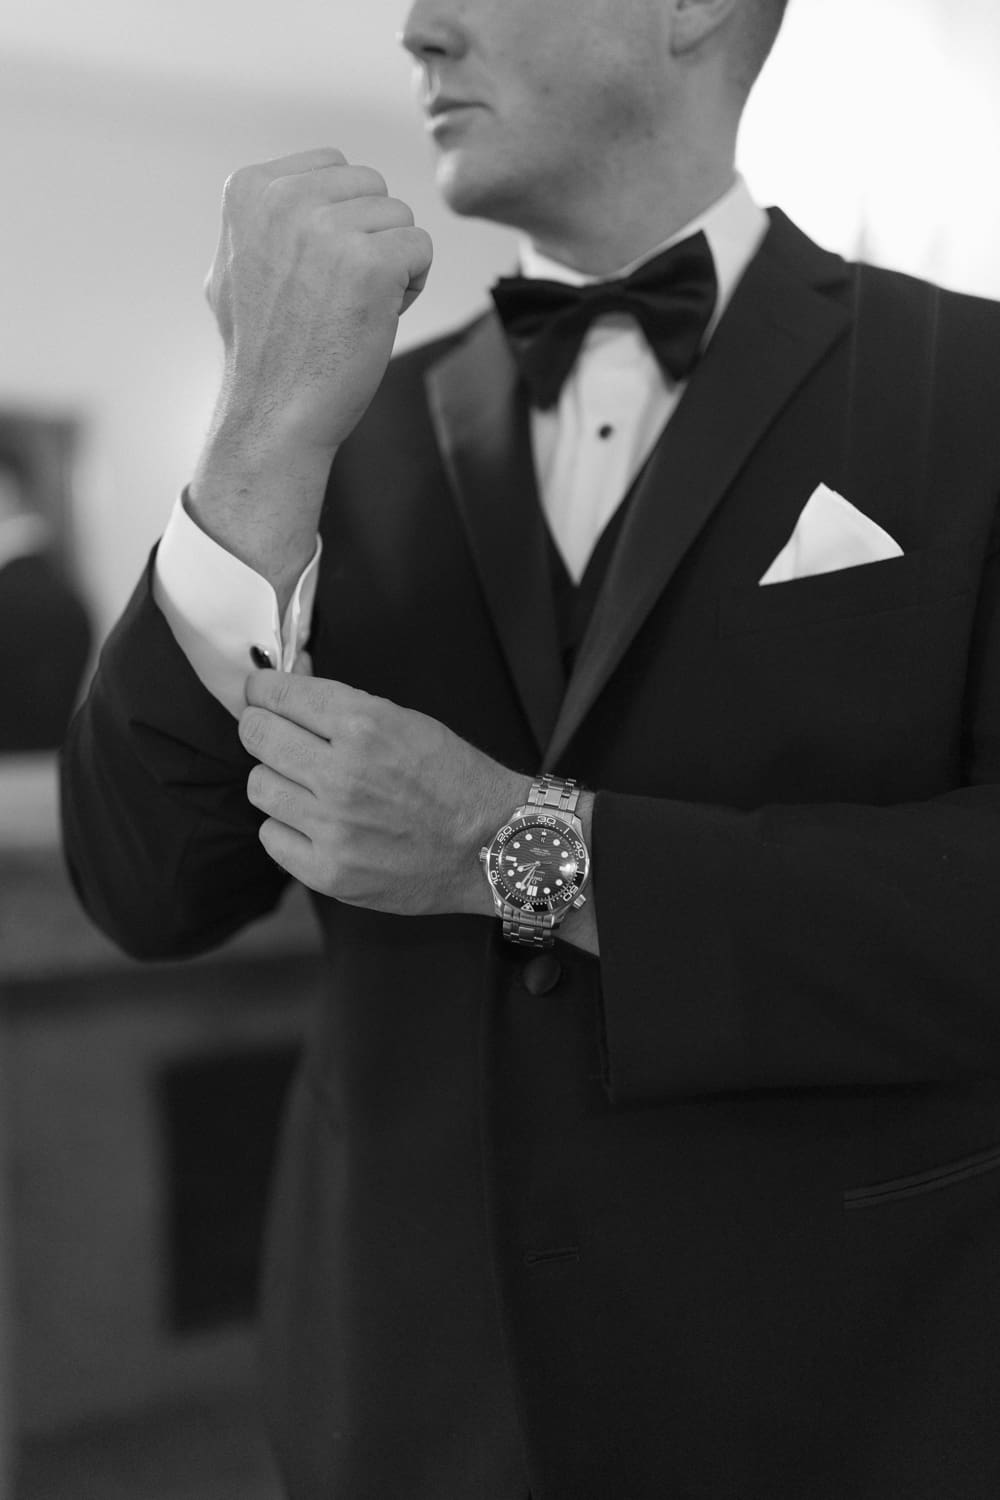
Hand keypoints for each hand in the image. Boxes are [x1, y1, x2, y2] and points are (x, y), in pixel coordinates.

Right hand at [206, 147, 432, 454]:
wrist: (272, 413)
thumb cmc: (262, 351)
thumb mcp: (234, 264)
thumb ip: (263, 218)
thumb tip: (283, 189)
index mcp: (249, 188)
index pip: (333, 168)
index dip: (339, 220)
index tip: (312, 271)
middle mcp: (285, 199)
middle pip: (371, 187)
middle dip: (368, 236)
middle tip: (337, 294)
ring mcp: (328, 230)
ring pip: (400, 217)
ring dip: (391, 263)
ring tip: (353, 308)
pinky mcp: (372, 264)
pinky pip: (422, 248)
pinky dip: (412, 285)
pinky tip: (378, 317)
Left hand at [238, 670, 524, 915]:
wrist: (492, 845)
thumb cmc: (454, 780)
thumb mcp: (405, 720)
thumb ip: (341, 707)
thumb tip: (280, 688)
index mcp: (363, 725)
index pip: (274, 695)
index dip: (262, 690)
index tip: (261, 694)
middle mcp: (342, 775)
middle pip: (256, 736)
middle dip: (263, 728)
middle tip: (280, 736)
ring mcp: (332, 828)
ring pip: (259, 786)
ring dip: (278, 779)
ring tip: (310, 786)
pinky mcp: (329, 872)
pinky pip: (271, 836)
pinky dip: (287, 826)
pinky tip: (318, 824)